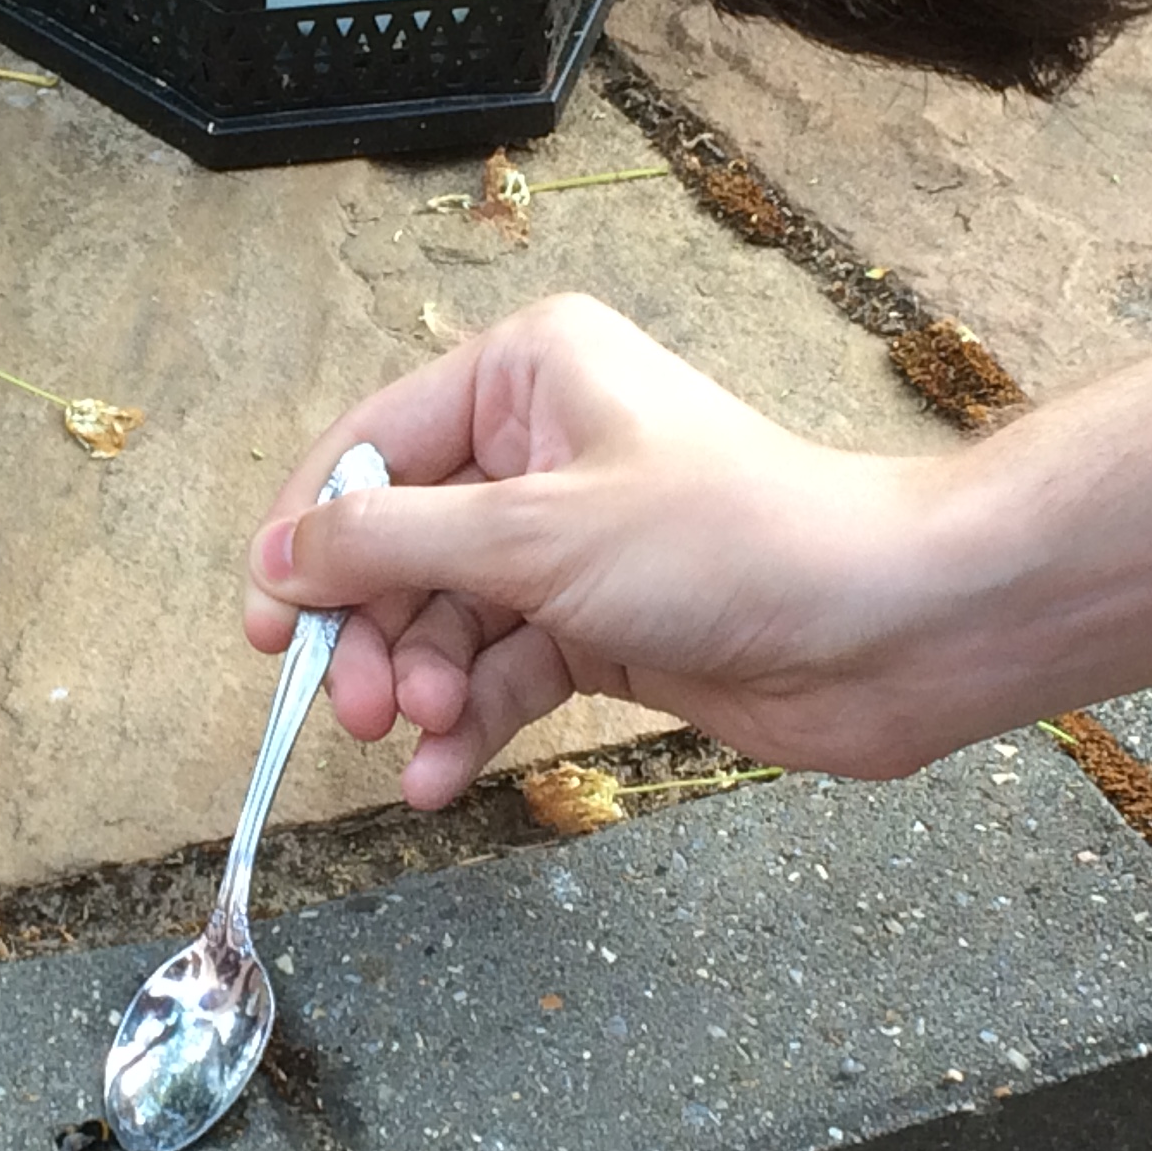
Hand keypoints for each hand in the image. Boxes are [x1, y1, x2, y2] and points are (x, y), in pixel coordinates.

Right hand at [241, 294, 981, 806]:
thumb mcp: (533, 535)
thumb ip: (392, 546)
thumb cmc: (727, 542)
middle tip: (352, 707)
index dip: (307, 536)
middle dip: (371, 631)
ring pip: (445, 617)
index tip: (266, 625)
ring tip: (417, 738)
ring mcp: (571, 541)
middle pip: (400, 544)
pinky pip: (502, 670)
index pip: (371, 447)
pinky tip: (439, 777)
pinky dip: (468, 723)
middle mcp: (541, 444)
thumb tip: (282, 557)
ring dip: (420, 685)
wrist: (885, 628)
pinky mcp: (602, 624)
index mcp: (525, 373)